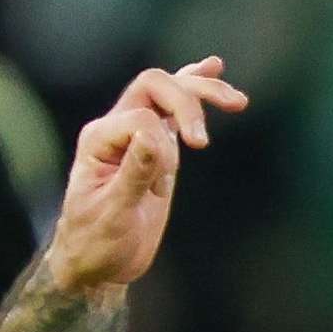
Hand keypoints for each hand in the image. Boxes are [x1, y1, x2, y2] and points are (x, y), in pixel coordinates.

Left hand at [45, 57, 245, 296]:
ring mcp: (137, 134)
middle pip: (155, 87)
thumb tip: (155, 135)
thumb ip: (133, 174)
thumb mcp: (113, 215)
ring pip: (169, 92)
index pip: (140, 117)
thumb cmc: (95, 244)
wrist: (95, 264)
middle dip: (187, 103)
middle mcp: (115, 128)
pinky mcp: (157, 147)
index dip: (159, 147)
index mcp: (98, 139)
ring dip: (202, 92)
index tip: (157, 188)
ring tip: (237, 102)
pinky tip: (212, 67)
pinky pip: (174, 108)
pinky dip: (194, 87)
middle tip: (202, 143)